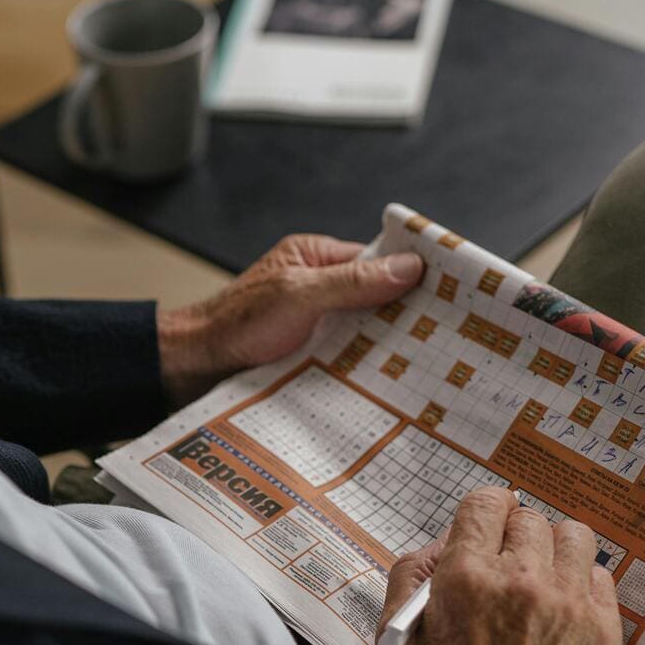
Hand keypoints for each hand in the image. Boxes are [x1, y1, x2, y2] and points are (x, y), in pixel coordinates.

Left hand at [157, 234, 423, 405]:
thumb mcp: (298, 295)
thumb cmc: (235, 323)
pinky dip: (365, 371)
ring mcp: (315, 325)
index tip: (450, 291)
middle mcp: (318, 289)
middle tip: (448, 336)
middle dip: (405, 317)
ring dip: (386, 350)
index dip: (411, 274)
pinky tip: (388, 386)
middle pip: (376, 299)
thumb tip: (409, 267)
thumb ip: (352, 282)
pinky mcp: (310, 357)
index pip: (378, 260)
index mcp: (315, 258)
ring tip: (428, 366)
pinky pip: (348, 360)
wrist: (194, 368)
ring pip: (365, 333)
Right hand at [377, 488, 621, 644]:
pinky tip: (562, 609)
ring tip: (541, 580)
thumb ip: (411, 575)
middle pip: (528, 519)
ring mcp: (568, 604)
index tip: (486, 527)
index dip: (483, 513)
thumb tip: (445, 542)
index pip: (485, 504)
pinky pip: (601, 575)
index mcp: (466, 578)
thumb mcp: (397, 639)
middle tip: (506, 568)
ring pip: (573, 537)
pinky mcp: (602, 630)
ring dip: (554, 550)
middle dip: (513, 536)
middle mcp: (521, 581)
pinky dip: (581, 583)